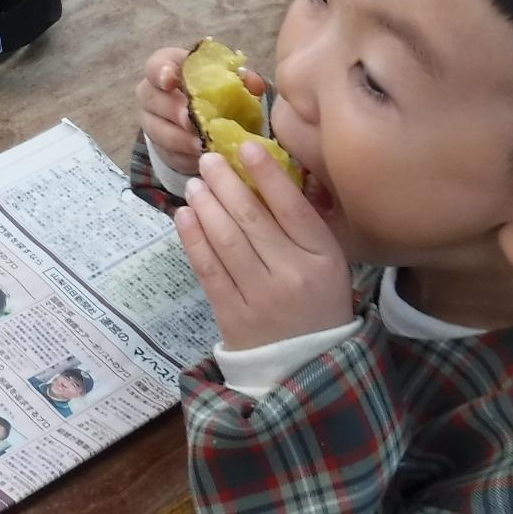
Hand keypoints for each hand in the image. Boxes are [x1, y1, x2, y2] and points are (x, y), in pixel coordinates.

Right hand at [137, 47, 264, 182]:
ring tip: (201, 144)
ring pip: (156, 130)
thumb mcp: (232, 82)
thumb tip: (252, 83)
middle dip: (173, 110)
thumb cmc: (219, 93)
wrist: (209, 121)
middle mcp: (153, 93)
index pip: (155, 65)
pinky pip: (167, 153)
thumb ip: (243, 79)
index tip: (171, 80)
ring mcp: (152, 122)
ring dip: (179, 139)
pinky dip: (184, 156)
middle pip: (153, 99)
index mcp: (169, 68)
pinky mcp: (160, 148)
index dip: (160, 71)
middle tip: (192, 121)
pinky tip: (201, 157)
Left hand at [175, 148, 351, 350]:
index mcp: (324, 259)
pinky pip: (208, 268)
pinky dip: (193, 239)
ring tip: (194, 184)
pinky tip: (184, 215)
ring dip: (206, 206)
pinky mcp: (232, 314)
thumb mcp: (327, 264)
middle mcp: (293, 275)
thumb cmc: (317, 303)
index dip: (268, 174)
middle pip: (252, 220)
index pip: (293, 208)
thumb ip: (303, 226)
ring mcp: (261, 297)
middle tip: (208, 159)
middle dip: (226, 184)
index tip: (246, 146)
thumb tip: (266, 175)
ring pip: (226, 241)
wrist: (305, 367)